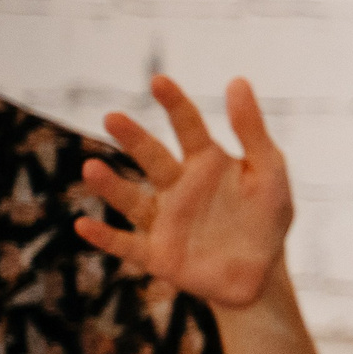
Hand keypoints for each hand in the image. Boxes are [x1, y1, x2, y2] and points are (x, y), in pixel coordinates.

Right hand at [76, 77, 293, 307]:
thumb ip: (252, 130)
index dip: (175, 104)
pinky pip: (127, 245)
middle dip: (134, 139)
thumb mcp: (269, 171)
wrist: (262, 273)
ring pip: (133, 199)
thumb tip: (238, 80)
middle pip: (152, 158)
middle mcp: (178, 187)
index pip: (188, 127)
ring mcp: (165, 220)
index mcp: (206, 163)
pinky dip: (106, 237)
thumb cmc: (267, 216)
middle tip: (113, 117)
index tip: (159, 80)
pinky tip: (83, 225)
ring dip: (111, 185)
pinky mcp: (158, 254)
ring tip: (91, 168)